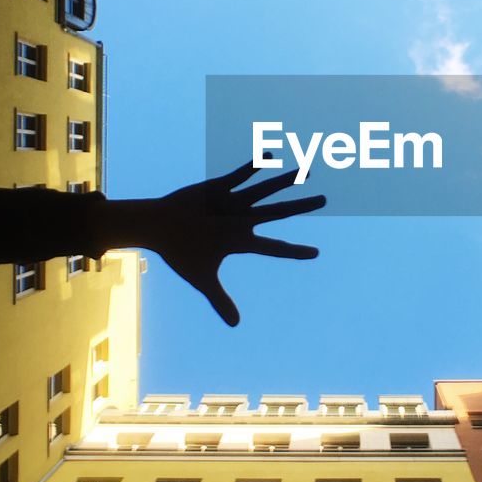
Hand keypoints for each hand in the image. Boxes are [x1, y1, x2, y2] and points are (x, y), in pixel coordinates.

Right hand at [143, 159, 325, 325]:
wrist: (157, 226)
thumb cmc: (179, 251)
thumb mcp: (202, 278)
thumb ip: (219, 300)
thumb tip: (235, 325)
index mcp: (240, 240)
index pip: (274, 247)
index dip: (294, 251)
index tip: (316, 253)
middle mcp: (242, 219)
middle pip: (279, 212)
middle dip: (301, 206)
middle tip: (325, 201)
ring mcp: (232, 202)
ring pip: (264, 190)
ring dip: (285, 180)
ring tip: (307, 171)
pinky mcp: (217, 187)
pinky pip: (239, 175)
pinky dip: (253, 166)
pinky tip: (269, 156)